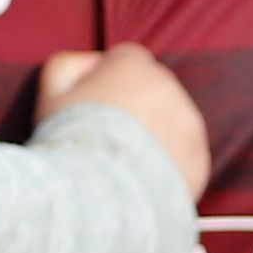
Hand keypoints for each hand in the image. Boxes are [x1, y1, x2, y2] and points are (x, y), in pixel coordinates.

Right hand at [36, 43, 210, 195]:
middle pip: (152, 90)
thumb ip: (69, 65)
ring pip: (171, 123)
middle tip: (107, 136)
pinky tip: (141, 178)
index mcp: (134, 65)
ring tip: (123, 161)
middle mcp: (170, 88)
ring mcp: (190, 124)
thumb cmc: (71, 139)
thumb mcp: (52, 92)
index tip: (95, 103)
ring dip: (154, 136)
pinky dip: (168, 165)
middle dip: (135, 106)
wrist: (101, 192)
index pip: (126, 59)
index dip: (108, 79)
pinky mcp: (200, 158)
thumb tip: (93, 62)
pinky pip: (184, 156)